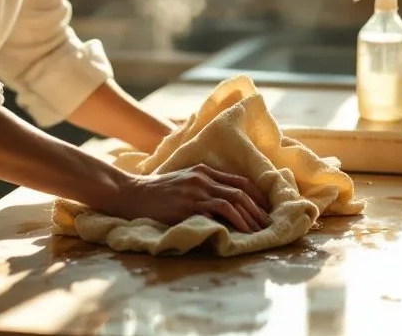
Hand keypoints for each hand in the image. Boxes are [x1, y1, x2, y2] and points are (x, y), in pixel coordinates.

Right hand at [104, 164, 270, 232]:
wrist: (132, 193)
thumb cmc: (157, 192)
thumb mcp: (183, 181)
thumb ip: (202, 185)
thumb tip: (224, 202)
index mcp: (204, 170)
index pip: (239, 180)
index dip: (257, 195)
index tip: (266, 209)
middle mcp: (203, 178)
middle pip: (241, 191)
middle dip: (258, 209)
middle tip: (268, 223)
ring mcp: (197, 191)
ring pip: (234, 201)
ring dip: (251, 217)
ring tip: (259, 230)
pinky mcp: (190, 205)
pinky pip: (220, 211)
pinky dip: (236, 221)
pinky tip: (242, 232)